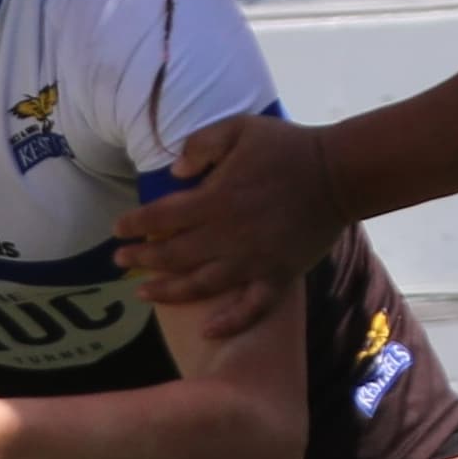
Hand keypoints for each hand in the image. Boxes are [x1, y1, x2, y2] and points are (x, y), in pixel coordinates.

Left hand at [110, 112, 339, 325]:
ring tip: (144, 294)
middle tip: (121, 263)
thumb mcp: (240, 128)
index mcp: (215, 199)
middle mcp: (228, 236)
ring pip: (201, 285)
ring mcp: (253, 261)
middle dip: (141, 260)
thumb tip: (174, 174)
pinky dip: (229, 322)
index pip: (160, 217)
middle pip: (172, 255)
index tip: (118, 230)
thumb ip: (202, 145)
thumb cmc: (287, 147)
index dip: (134, 225)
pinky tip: (207, 330)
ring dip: (168, 292)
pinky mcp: (278, 276)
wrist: (339, 174)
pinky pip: (251, 307)